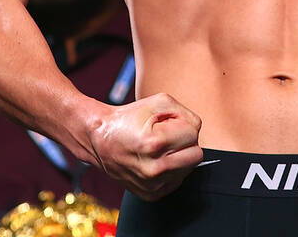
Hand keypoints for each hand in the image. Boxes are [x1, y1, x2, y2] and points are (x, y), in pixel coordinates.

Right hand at [89, 93, 203, 199]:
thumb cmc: (131, 118)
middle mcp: (154, 169)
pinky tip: (156, 160)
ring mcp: (152, 185)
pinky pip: (178, 181)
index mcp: (155, 143)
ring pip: (189, 169)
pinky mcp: (151, 194)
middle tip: (168, 137)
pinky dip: (172, 170)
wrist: (100, 139)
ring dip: (179, 157)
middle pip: (197, 155)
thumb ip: (186, 113)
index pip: (194, 134)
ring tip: (159, 148)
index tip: (167, 124)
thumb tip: (197, 131)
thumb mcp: (159, 102)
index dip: (183, 125)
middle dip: (185, 143)